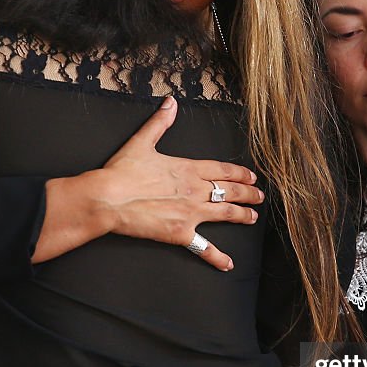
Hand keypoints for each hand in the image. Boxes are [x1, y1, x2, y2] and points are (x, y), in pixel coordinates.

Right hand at [94, 96, 264, 269]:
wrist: (107, 198)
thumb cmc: (122, 172)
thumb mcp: (142, 142)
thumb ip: (159, 123)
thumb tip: (170, 103)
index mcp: (188, 169)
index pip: (222, 170)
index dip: (239, 173)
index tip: (250, 177)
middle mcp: (195, 190)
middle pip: (230, 191)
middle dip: (247, 194)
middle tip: (258, 197)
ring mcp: (191, 213)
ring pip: (226, 213)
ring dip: (242, 215)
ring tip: (252, 217)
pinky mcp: (181, 233)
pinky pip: (204, 247)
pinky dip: (217, 257)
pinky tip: (228, 263)